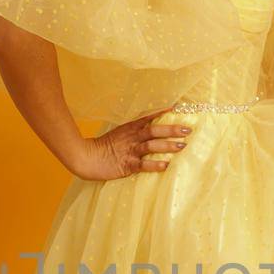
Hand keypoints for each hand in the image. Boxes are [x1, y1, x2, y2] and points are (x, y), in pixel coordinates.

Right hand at [71, 107, 192, 180]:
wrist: (86, 157)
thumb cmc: (103, 147)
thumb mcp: (119, 134)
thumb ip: (134, 131)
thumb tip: (149, 129)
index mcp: (130, 128)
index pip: (149, 117)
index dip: (163, 112)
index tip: (178, 108)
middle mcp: (132, 138)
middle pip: (155, 131)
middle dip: (172, 130)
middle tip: (188, 130)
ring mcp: (130, 151)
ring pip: (152, 146)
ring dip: (168, 145)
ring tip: (182, 146)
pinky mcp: (127, 165)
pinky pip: (143, 164)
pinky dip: (155, 164)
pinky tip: (166, 165)